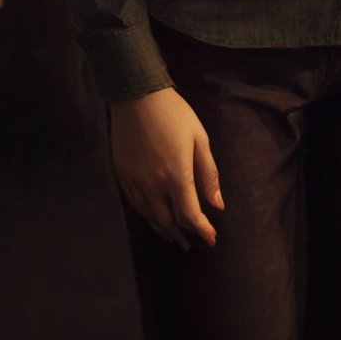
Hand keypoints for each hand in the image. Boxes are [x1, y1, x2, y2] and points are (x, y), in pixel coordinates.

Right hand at [109, 87, 223, 249]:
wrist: (136, 95)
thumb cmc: (174, 114)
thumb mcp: (199, 138)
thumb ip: (208, 174)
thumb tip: (217, 204)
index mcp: (176, 176)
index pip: (190, 215)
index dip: (202, 230)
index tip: (211, 238)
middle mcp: (154, 185)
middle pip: (168, 221)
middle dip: (183, 235)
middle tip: (193, 244)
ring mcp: (135, 181)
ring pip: (150, 216)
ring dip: (164, 230)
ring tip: (174, 238)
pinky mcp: (122, 175)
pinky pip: (135, 204)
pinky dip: (147, 216)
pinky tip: (153, 217)